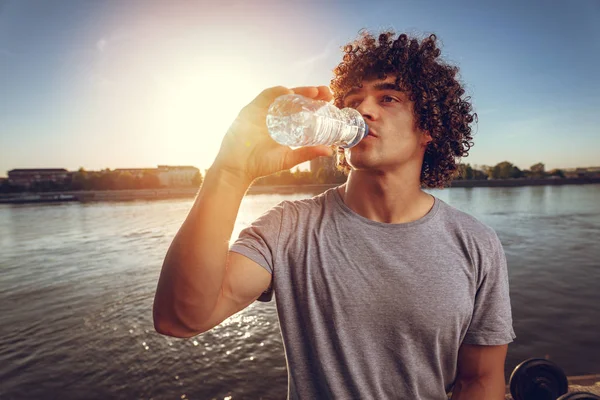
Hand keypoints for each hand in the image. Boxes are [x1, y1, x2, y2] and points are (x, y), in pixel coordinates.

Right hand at [213, 85, 333, 183]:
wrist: (237, 169)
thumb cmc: (261, 164)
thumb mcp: (288, 158)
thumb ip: (307, 153)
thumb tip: (330, 150)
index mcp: (282, 123)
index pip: (301, 108)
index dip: (315, 102)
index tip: (330, 99)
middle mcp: (273, 114)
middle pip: (294, 99)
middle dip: (310, 93)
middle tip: (327, 91)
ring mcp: (261, 111)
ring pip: (282, 95)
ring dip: (298, 91)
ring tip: (314, 92)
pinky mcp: (250, 110)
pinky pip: (263, 96)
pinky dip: (275, 92)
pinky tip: (288, 92)